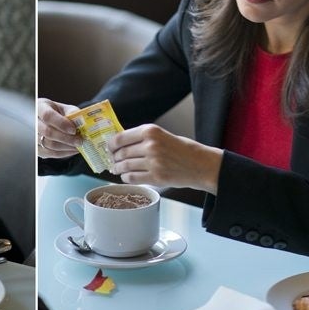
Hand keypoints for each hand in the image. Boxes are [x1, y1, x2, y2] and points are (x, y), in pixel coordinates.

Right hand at [36, 98, 82, 157]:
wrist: (46, 120)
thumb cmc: (56, 113)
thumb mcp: (64, 108)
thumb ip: (72, 113)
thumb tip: (81, 123)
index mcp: (39, 107)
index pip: (47, 116)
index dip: (61, 123)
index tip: (74, 129)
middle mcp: (32, 122)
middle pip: (47, 132)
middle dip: (66, 138)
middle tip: (79, 141)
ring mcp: (32, 136)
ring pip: (48, 145)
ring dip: (66, 147)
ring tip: (78, 146)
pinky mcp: (36, 148)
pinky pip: (49, 154)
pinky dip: (63, 153)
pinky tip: (72, 150)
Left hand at [108, 124, 222, 192]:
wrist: (200, 164)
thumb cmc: (181, 149)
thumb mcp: (161, 135)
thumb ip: (142, 138)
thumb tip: (119, 144)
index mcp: (150, 131)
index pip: (120, 138)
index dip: (110, 145)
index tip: (108, 148)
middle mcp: (151, 145)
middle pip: (121, 153)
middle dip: (114, 158)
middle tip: (112, 161)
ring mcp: (153, 162)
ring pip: (125, 166)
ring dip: (118, 169)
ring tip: (117, 169)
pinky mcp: (156, 178)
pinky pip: (133, 178)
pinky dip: (126, 178)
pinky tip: (126, 176)